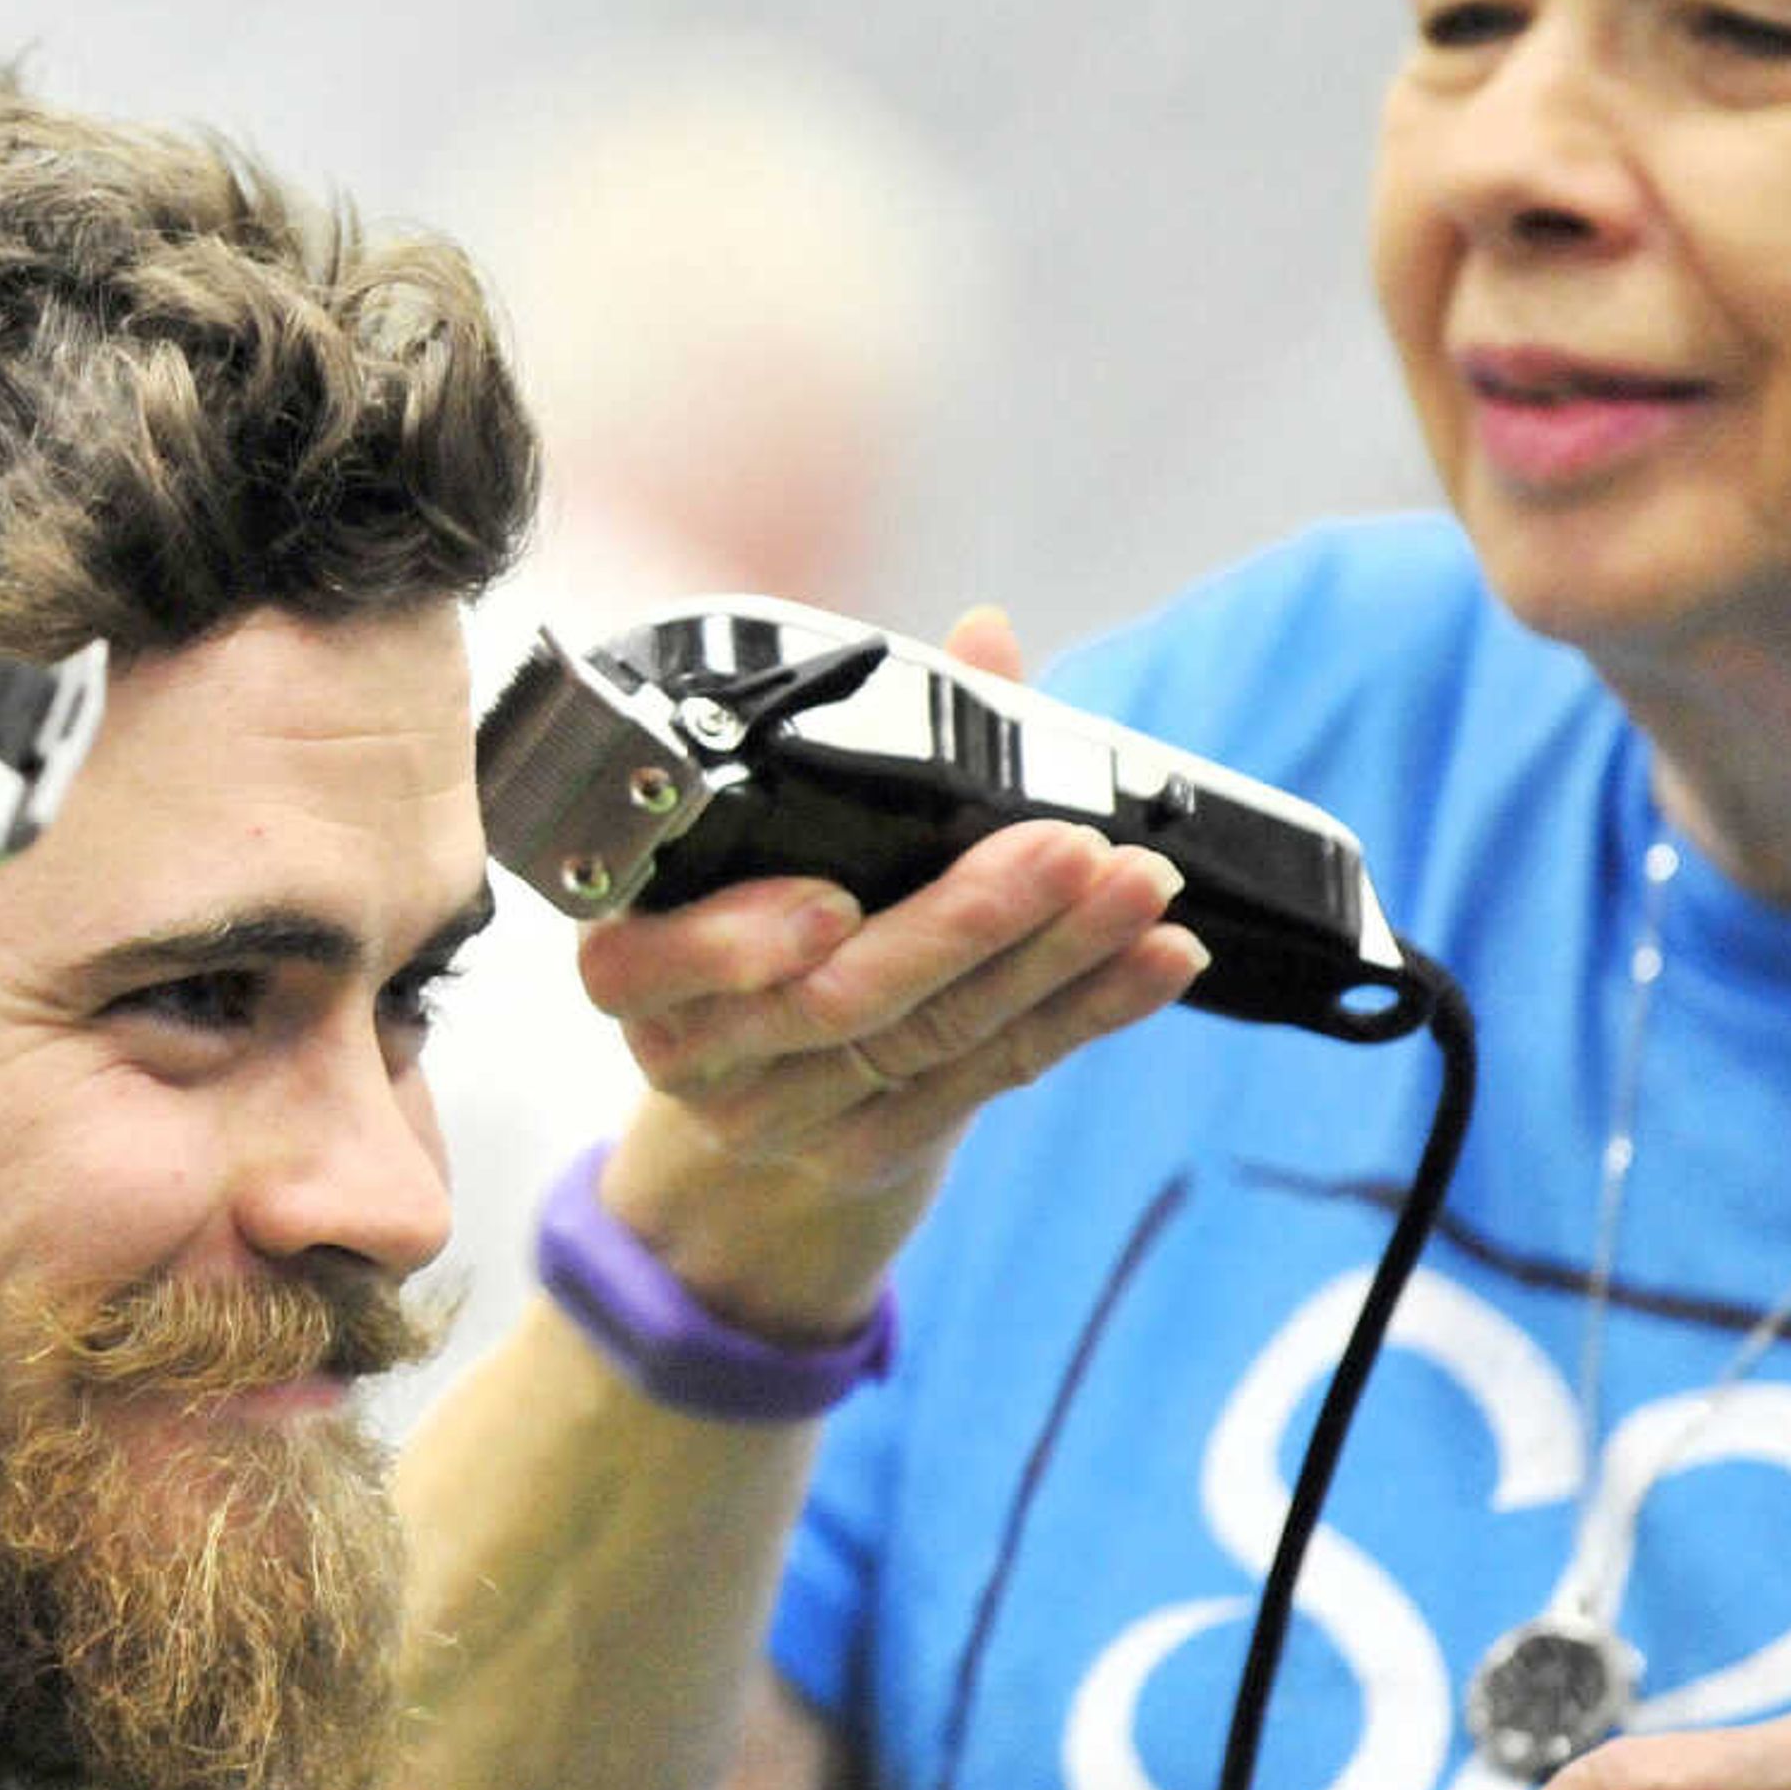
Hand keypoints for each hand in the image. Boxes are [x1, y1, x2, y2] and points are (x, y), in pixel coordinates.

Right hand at [573, 607, 1207, 1338]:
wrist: (754, 1079)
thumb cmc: (759, 910)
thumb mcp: (776, 832)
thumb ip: (873, 736)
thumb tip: (982, 637)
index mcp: (630, 959)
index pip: (658, 962)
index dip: (741, 941)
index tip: (836, 901)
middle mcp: (689, 1052)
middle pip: (833, 999)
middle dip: (964, 921)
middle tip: (1069, 850)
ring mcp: (778, 1117)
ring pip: (930, 1041)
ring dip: (1053, 963)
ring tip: (1141, 889)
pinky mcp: (871, 1151)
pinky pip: (993, 1080)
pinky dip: (1086, 1016)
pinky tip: (1160, 962)